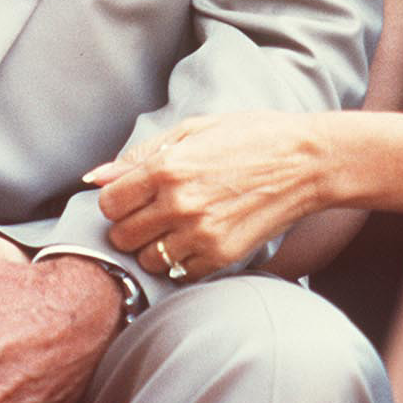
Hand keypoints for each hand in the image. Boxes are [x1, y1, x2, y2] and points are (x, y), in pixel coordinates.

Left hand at [87, 111, 327, 279]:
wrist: (307, 162)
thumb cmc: (251, 136)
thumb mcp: (194, 130)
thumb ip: (140, 155)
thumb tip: (95, 176)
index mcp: (167, 168)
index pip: (109, 204)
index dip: (118, 200)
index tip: (135, 195)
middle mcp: (179, 204)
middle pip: (122, 236)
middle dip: (131, 226)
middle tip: (154, 212)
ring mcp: (201, 234)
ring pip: (148, 260)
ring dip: (155, 247)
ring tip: (177, 227)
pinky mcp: (222, 256)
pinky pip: (179, 273)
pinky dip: (182, 261)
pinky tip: (197, 239)